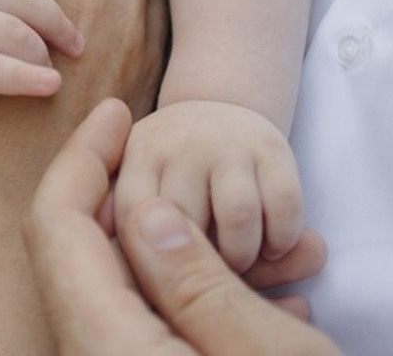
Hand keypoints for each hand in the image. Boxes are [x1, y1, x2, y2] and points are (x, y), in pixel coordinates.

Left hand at [27, 99, 336, 355]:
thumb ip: (194, 282)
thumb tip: (143, 214)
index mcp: (111, 354)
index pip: (57, 232)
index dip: (79, 159)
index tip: (117, 111)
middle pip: (78, 259)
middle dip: (127, 200)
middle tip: (177, 159)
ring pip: (118, 294)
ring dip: (172, 254)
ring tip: (258, 248)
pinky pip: (146, 331)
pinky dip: (188, 299)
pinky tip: (265, 303)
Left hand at [115, 99, 302, 271]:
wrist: (220, 110)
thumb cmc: (175, 172)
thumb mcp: (139, 183)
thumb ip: (125, 225)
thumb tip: (109, 252)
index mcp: (140, 158)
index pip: (131, 216)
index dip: (148, 260)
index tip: (159, 281)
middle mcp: (180, 144)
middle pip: (186, 221)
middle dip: (197, 265)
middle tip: (203, 282)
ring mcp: (227, 144)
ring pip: (237, 215)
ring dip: (242, 255)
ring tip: (239, 268)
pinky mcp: (272, 148)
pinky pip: (282, 205)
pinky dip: (281, 239)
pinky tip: (272, 248)